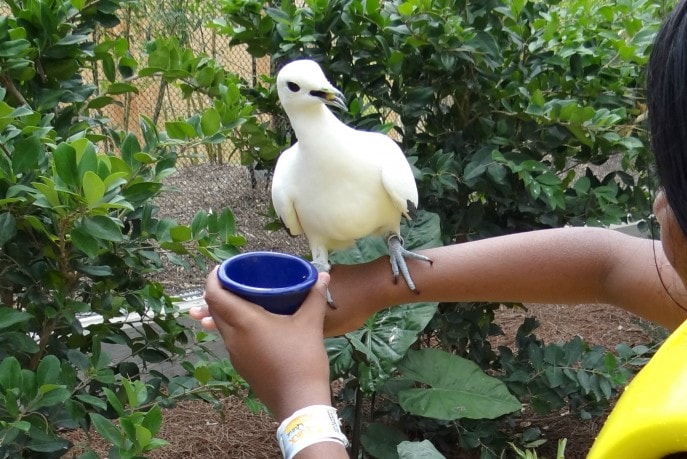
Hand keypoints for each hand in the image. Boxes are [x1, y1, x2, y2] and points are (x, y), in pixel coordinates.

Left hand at [200, 267, 333, 420]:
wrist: (299, 401)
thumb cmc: (302, 358)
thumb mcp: (310, 324)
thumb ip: (315, 297)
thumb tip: (323, 275)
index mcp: (244, 322)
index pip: (214, 295)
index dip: (213, 279)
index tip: (222, 268)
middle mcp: (232, 337)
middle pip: (214, 309)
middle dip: (218, 292)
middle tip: (234, 281)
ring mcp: (234, 354)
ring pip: (220, 326)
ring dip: (224, 311)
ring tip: (242, 300)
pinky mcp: (241, 366)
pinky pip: (230, 339)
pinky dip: (234, 326)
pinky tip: (252, 325)